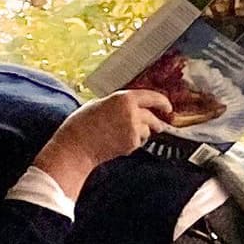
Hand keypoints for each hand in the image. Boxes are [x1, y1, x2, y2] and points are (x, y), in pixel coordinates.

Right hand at [34, 88, 173, 194]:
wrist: (76, 146)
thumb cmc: (81, 123)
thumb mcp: (99, 103)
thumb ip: (117, 103)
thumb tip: (128, 105)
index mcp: (124, 98)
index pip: (152, 97)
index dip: (162, 102)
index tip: (168, 107)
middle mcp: (132, 113)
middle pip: (152, 118)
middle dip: (156, 122)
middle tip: (158, 125)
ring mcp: (133, 130)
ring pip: (146, 131)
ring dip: (141, 132)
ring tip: (122, 134)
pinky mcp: (131, 144)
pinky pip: (138, 142)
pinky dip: (132, 142)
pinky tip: (116, 142)